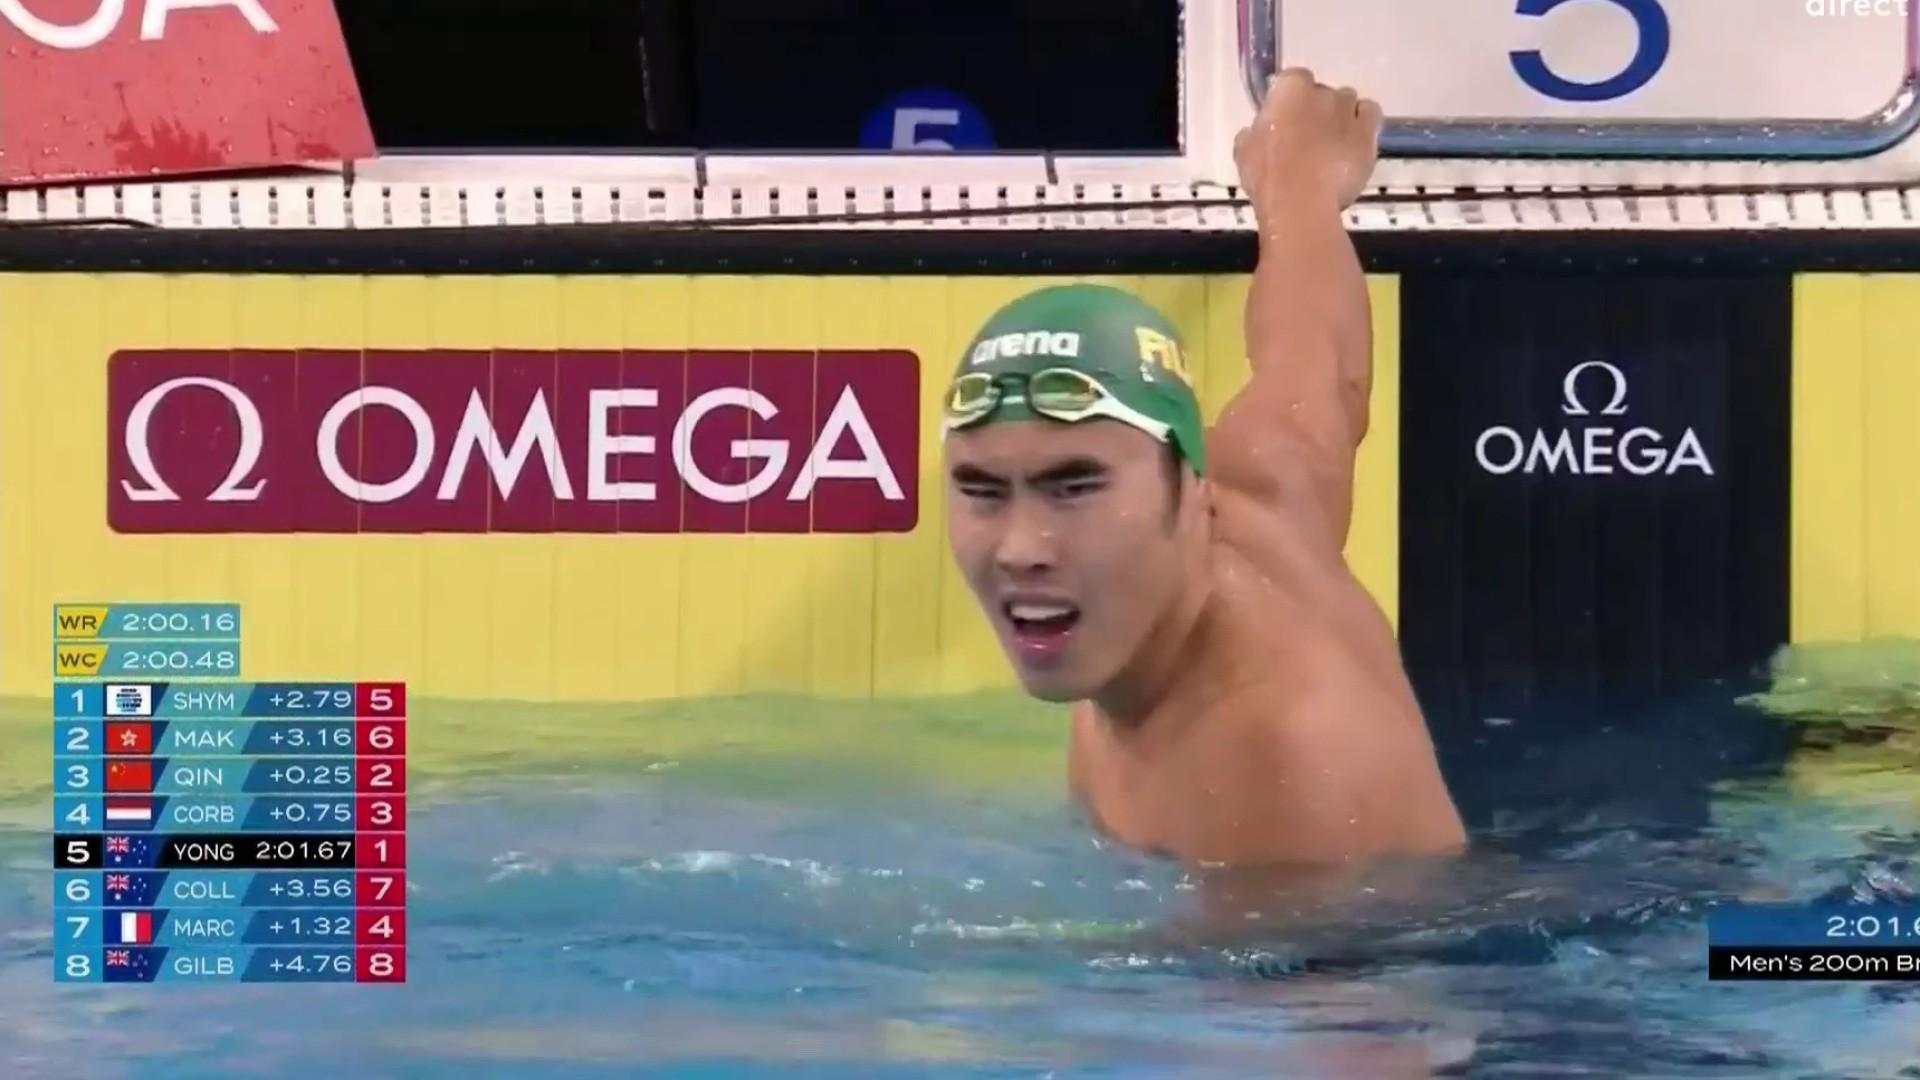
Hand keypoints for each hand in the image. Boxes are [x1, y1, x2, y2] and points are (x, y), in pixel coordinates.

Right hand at [1233, 68, 1381, 215]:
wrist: (1301, 202)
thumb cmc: (1267, 177)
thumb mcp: (1244, 152)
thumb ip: (1254, 133)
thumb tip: (1256, 132)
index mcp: (1288, 89)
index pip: (1291, 79)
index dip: (1289, 99)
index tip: (1284, 118)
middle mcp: (1321, 91)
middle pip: (1322, 92)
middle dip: (1316, 109)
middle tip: (1307, 138)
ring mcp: (1348, 109)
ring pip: (1348, 101)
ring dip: (1341, 116)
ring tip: (1332, 143)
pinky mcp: (1369, 131)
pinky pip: (1370, 114)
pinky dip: (1363, 122)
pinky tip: (1354, 140)